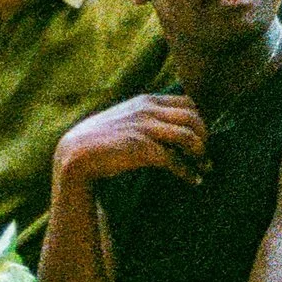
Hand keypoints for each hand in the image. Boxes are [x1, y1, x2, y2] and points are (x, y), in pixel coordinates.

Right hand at [53, 95, 210, 186]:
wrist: (76, 153)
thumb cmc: (102, 139)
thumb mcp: (126, 117)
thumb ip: (147, 116)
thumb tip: (173, 126)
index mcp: (146, 100)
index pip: (189, 102)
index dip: (202, 121)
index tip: (204, 137)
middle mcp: (148, 110)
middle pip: (194, 118)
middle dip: (205, 137)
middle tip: (205, 154)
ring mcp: (144, 128)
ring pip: (189, 137)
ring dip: (200, 154)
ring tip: (203, 167)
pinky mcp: (141, 148)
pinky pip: (174, 159)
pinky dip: (188, 172)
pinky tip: (193, 180)